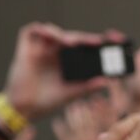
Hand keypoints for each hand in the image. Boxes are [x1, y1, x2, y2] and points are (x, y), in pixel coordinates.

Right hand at [2, 23, 121, 120]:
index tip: (114, 39)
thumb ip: (88, 86)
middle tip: (96, 42)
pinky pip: (32, 31)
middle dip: (85, 38)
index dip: (98, 40)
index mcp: (70, 61)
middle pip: (73, 37)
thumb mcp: (72, 93)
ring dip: (65, 34)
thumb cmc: (48, 102)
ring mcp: (41, 50)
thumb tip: (107, 81)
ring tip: (73, 43)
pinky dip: (42, 29)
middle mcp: (56, 53)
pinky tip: (52, 35)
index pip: (85, 46)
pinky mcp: (25, 49)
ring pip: (55, 32)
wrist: (24, 110)